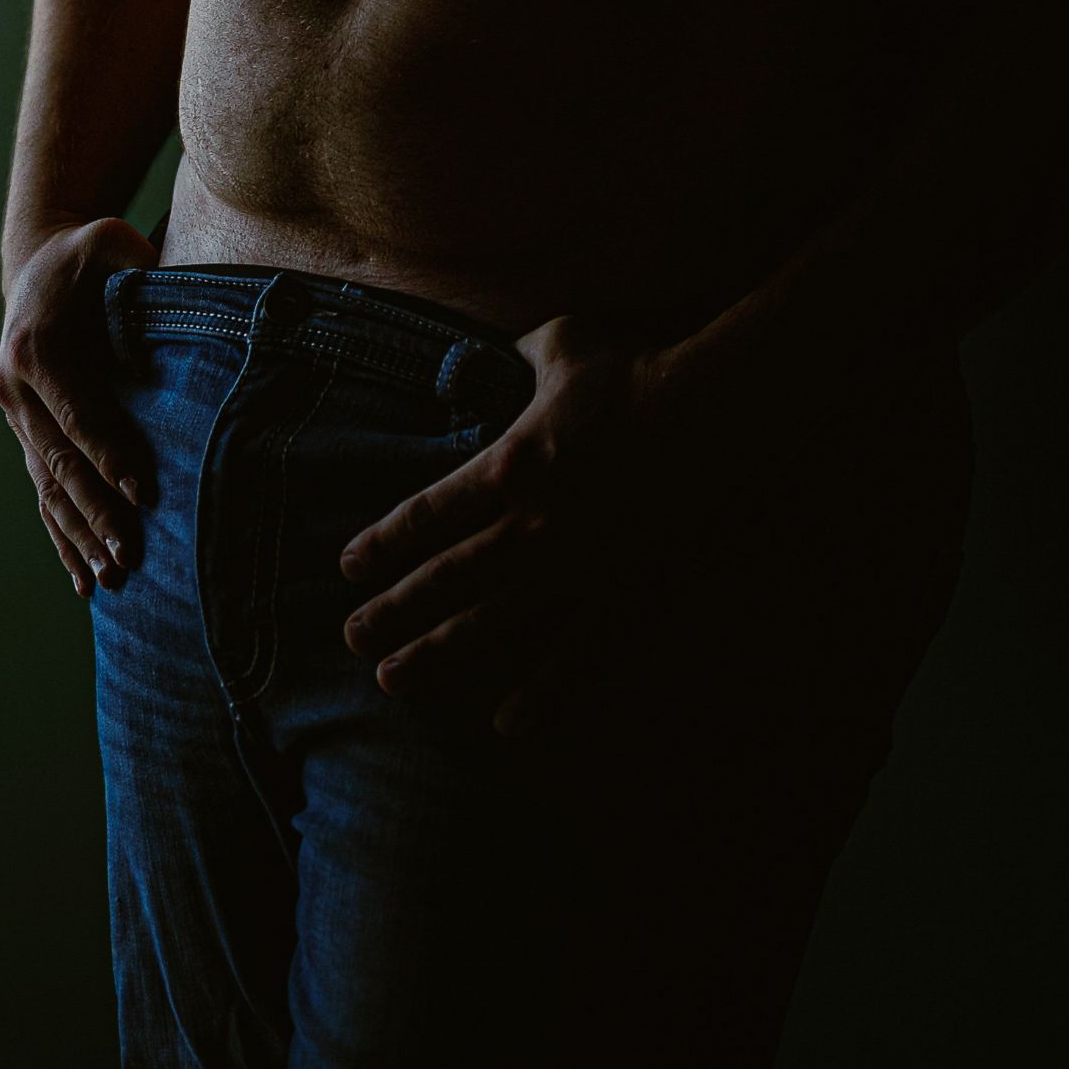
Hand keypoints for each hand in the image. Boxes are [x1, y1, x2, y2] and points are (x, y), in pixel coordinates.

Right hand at [0, 217, 157, 597]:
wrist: (36, 265)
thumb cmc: (87, 255)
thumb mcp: (109, 241)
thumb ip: (135, 265)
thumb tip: (169, 302)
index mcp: (37, 348)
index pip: (78, 413)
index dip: (108, 454)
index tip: (141, 493)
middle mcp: (15, 389)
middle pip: (61, 462)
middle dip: (97, 513)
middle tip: (132, 555)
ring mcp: (15, 417)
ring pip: (48, 489)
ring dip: (79, 536)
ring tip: (112, 580)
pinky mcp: (24, 434)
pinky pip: (42, 494)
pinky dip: (61, 537)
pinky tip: (82, 579)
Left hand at [340, 314, 772, 738]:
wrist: (717, 423)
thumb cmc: (641, 377)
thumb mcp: (573, 346)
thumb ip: (533, 350)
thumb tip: (514, 343)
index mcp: (508, 468)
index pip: (426, 515)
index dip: (383, 543)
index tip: (351, 567)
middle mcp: (527, 530)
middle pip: (441, 580)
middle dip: (391, 613)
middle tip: (353, 639)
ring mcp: (572, 573)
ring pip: (487, 629)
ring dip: (435, 659)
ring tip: (394, 682)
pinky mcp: (620, 600)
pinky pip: (572, 662)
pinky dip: (539, 698)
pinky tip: (507, 725)